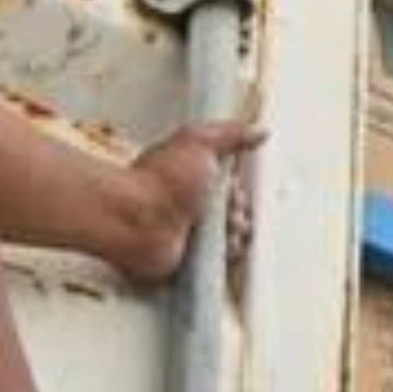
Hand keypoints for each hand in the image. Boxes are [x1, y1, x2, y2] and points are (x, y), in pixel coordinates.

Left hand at [93, 117, 264, 285]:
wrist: (137, 220)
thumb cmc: (158, 182)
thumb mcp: (198, 141)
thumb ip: (229, 134)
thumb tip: (255, 131)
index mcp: (190, 177)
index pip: (229, 183)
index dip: (238, 187)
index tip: (235, 187)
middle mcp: (189, 205)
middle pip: (234, 211)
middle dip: (240, 211)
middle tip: (229, 209)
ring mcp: (189, 234)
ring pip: (231, 237)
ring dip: (236, 234)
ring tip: (224, 228)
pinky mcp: (189, 259)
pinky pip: (220, 261)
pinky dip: (227, 255)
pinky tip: (220, 246)